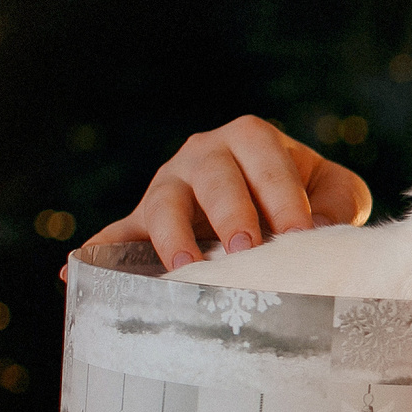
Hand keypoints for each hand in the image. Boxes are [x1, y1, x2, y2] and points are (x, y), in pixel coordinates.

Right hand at [72, 117, 371, 274]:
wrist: (277, 212)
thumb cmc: (310, 200)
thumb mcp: (335, 194)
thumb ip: (337, 206)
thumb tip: (320, 234)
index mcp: (252, 139)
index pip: (265, 158)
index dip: (282, 194)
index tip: (299, 234)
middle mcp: (204, 155)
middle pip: (212, 177)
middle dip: (230, 213)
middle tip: (247, 250)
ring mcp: (168, 187)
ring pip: (163, 204)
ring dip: (172, 236)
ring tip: (185, 269)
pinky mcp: (142, 222)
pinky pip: (115, 236)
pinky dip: (96, 254)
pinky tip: (73, 272)